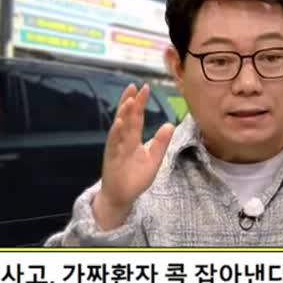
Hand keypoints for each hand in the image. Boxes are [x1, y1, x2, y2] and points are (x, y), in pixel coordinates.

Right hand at [97, 83, 174, 220]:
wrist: (122, 196)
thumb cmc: (136, 176)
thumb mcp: (153, 158)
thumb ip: (161, 142)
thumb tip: (170, 124)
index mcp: (132, 138)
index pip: (136, 116)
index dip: (139, 102)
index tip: (144, 87)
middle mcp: (123, 139)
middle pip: (126, 117)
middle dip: (130, 102)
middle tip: (135, 86)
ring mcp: (116, 148)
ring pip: (119, 127)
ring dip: (123, 114)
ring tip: (129, 101)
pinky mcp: (112, 158)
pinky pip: (114, 144)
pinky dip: (116, 133)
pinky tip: (119, 123)